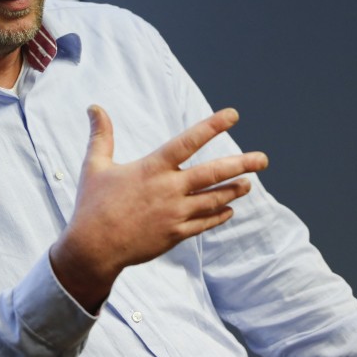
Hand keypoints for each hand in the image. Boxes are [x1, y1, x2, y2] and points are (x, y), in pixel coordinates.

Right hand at [49, 105, 267, 311]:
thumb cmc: (93, 205)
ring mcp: (175, 213)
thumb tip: (94, 107)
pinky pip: (205, 223)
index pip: (188, 142)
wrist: (94, 248)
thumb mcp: (95, 166)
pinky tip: (229, 209)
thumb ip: (101, 136)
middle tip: (263, 159)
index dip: (212, 126)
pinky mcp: (176, 234)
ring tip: (249, 183)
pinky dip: (219, 215)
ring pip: (214, 199)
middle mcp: (169, 189)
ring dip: (234, 190)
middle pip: (214, 173)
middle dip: (242, 164)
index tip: (233, 115)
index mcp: (152, 168)